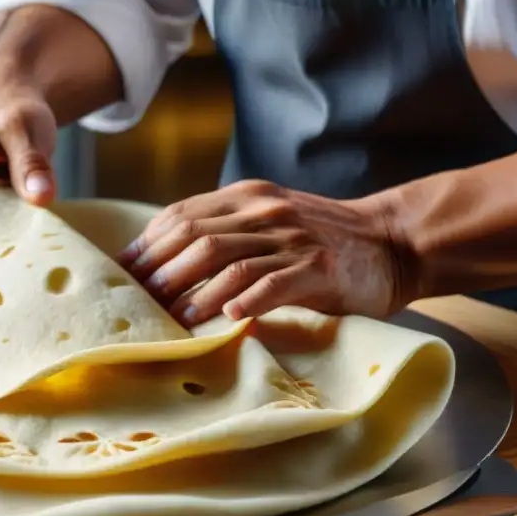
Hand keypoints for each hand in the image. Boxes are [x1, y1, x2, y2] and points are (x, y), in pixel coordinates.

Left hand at [117, 180, 406, 325]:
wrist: (391, 242)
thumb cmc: (321, 240)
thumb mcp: (271, 220)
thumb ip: (227, 230)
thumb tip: (165, 263)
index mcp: (248, 196)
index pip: (182, 215)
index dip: (148, 245)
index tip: (125, 273)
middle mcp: (266, 211)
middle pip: (197, 237)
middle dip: (161, 271)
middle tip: (140, 302)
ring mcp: (293, 238)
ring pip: (228, 261)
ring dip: (193, 292)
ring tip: (172, 317)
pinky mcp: (318, 267)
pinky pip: (272, 284)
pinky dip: (244, 301)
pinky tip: (226, 319)